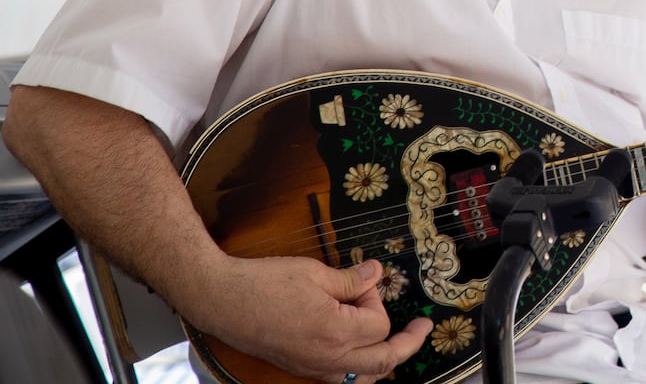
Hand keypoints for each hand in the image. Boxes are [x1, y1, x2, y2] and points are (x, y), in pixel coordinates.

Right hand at [187, 255, 431, 382]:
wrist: (222, 300)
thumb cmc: (264, 283)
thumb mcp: (315, 273)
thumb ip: (352, 279)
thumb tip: (377, 273)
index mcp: (335, 333)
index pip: (379, 325)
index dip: (377, 298)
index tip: (365, 280)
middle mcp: (326, 359)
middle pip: (383, 363)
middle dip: (407, 344)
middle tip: (422, 328)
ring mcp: (312, 367)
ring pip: (362, 379)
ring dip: (385, 362)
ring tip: (399, 342)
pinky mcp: (300, 367)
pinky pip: (340, 379)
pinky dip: (359, 369)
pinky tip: (362, 352)